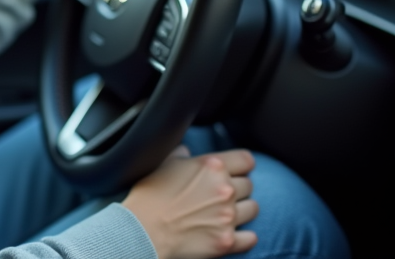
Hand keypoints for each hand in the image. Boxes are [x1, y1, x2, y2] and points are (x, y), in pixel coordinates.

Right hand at [123, 147, 258, 258]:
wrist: (141, 232)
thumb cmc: (148, 197)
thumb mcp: (162, 165)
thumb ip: (181, 155)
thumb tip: (187, 152)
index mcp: (211, 167)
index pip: (246, 160)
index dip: (240, 164)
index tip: (236, 169)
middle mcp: (225, 189)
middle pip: (248, 184)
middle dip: (237, 188)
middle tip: (220, 193)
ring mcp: (228, 217)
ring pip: (253, 208)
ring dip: (241, 209)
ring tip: (225, 212)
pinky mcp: (227, 241)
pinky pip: (251, 238)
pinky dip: (244, 236)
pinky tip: (231, 232)